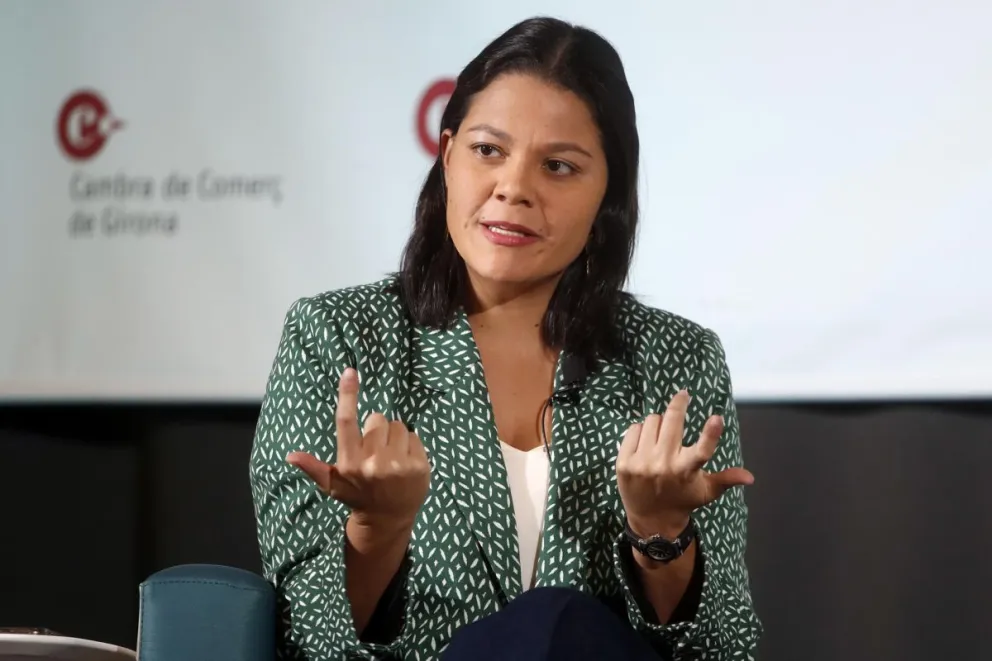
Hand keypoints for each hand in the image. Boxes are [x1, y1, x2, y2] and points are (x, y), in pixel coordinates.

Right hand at [286, 367, 430, 530]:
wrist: (389, 520)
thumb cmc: (358, 496)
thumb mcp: (333, 484)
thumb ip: (314, 468)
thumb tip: (291, 456)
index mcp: (349, 463)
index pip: (346, 422)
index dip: (347, 395)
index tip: (350, 372)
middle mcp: (373, 464)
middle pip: (377, 419)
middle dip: (377, 429)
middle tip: (376, 449)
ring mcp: (398, 466)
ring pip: (398, 426)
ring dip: (395, 436)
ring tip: (391, 456)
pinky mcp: (419, 466)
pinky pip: (415, 436)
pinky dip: (411, 445)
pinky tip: (404, 462)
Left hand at [616, 390, 753, 537]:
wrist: (651, 520)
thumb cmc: (683, 500)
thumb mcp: (707, 491)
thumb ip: (727, 479)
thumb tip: (751, 477)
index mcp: (687, 471)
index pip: (702, 450)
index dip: (710, 433)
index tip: (716, 418)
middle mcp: (664, 465)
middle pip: (672, 422)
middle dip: (679, 404)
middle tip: (683, 395)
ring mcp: (641, 463)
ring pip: (652, 420)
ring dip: (659, 422)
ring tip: (663, 433)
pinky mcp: (623, 462)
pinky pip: (633, 429)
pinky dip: (641, 430)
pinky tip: (646, 440)